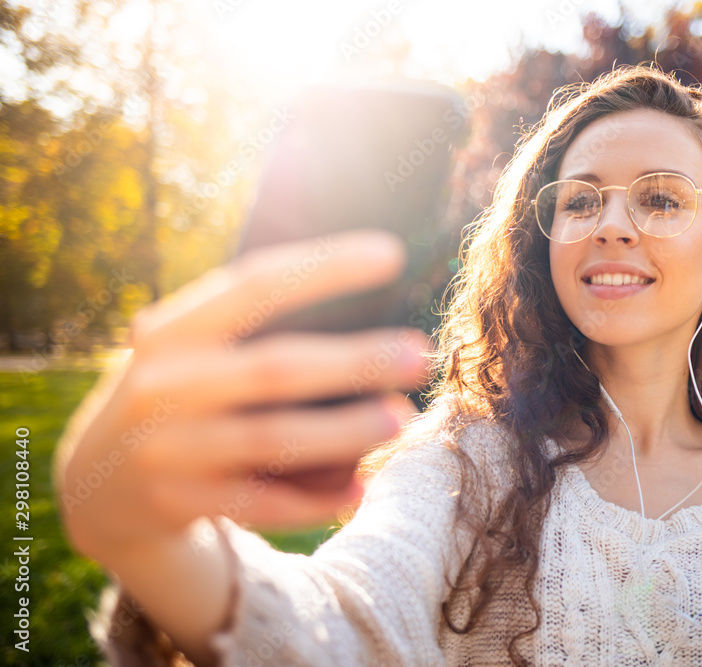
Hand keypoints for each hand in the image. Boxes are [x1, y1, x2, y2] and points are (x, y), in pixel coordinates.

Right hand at [55, 229, 430, 558]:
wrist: (94, 484)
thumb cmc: (177, 394)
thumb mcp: (188, 348)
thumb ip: (249, 324)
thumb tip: (358, 287)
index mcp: (173, 331)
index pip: (254, 285)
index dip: (323, 268)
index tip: (391, 254)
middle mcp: (164, 385)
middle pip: (274, 368)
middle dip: (354, 360)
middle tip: (420, 353)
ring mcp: (167, 448)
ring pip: (270, 439)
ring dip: (342, 431)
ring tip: (402, 418)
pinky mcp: (177, 503)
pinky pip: (258, 505)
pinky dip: (311, 502)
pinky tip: (359, 492)